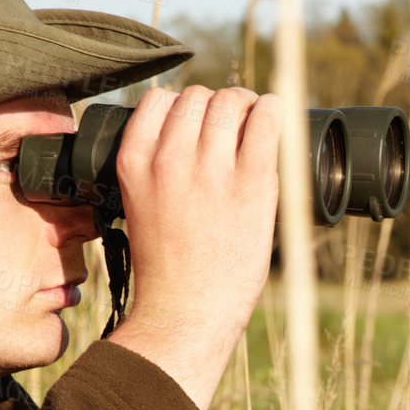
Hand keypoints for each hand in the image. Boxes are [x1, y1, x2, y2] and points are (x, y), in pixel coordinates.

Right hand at [106, 85, 280, 409]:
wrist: (187, 312)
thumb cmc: (167, 269)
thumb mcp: (139, 206)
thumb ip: (156, 168)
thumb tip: (190, 134)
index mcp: (135, 162)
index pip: (159, 99)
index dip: (181, 107)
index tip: (196, 125)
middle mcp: (171, 158)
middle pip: (198, 97)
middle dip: (215, 108)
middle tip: (230, 132)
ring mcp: (213, 169)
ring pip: (230, 102)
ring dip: (244, 107)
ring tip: (252, 127)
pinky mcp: (253, 182)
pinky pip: (267, 119)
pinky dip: (273, 111)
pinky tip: (274, 118)